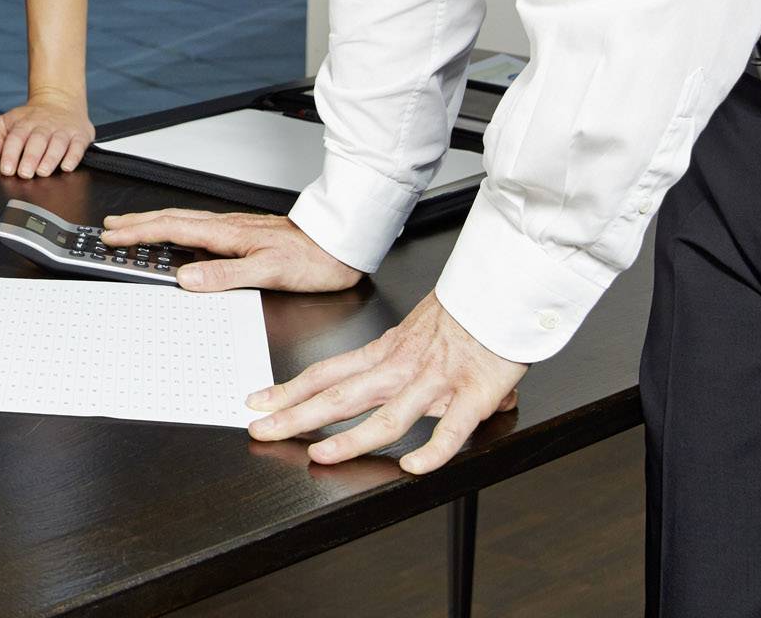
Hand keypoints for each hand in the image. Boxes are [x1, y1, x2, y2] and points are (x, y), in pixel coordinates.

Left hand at [0, 92, 95, 176]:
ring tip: (42, 171)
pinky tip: (66, 167)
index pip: (15, 138)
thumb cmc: (31, 119)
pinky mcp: (80, 136)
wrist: (60, 101)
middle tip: (24, 173)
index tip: (7, 169)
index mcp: (24, 124)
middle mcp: (44, 126)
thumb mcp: (7, 121)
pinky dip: (73, 157)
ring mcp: (63, 130)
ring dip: (50, 158)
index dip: (10, 154)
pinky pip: (78, 146)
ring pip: (58, 143)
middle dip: (30, 158)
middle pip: (37, 141)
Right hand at [100, 208, 364, 293]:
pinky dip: (176, 231)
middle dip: (137, 223)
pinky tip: (178, 240)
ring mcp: (235, 231)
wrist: (341, 245)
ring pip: (184, 223)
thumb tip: (186, 277)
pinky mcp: (244, 237)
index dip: (139, 233)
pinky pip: (198, 230)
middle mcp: (227, 228)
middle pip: (172, 220)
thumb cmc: (313, 258)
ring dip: (154, 224)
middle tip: (110, 226)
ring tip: (134, 228)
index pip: (172, 229)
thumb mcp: (269, 271)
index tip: (113, 236)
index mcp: (227, 234)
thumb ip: (226, 274)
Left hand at [244, 291, 524, 471]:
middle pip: (340, 396)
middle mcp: (400, 368)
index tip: (258, 402)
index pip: (326, 373)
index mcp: (384, 354)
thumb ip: (394, 357)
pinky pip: (451, 427)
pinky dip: (434, 449)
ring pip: (388, 416)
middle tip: (262, 430)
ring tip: (321, 454)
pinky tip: (414, 466)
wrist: (502, 293)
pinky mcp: (472, 394)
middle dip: (296, 415)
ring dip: (352, 438)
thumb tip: (377, 376)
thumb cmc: (461, 313)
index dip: (289, 390)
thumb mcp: (413, 331)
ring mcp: (434, 381)